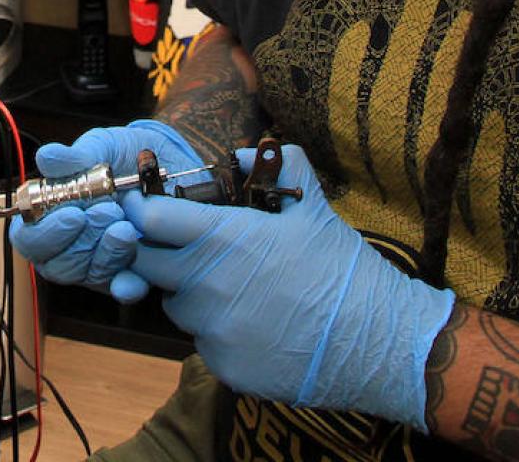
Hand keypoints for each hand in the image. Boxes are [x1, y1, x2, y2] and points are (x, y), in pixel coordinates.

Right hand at [8, 119, 210, 302]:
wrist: (174, 166)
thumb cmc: (128, 155)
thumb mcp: (104, 147)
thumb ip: (76, 157)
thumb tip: (46, 158)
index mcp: (50, 214)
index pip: (29, 238)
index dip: (46, 233)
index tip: (73, 214)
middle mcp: (69, 244)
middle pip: (56, 265)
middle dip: (81, 242)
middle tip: (108, 213)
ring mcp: (96, 262)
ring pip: (89, 275)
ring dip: (107, 253)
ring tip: (128, 225)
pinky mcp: (128, 274)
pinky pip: (121, 289)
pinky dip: (127, 285)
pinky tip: (137, 276)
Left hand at [121, 145, 456, 426]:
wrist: (376, 342)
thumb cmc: (343, 271)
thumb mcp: (314, 208)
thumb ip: (279, 168)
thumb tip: (243, 152)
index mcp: (224, 238)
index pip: (150, 219)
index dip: (141, 210)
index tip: (142, 207)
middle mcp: (207, 284)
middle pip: (147, 264)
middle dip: (157, 252)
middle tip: (187, 248)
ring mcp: (211, 330)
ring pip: (175, 305)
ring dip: (190, 293)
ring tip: (234, 288)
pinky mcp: (222, 365)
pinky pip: (202, 341)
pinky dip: (216, 331)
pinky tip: (253, 324)